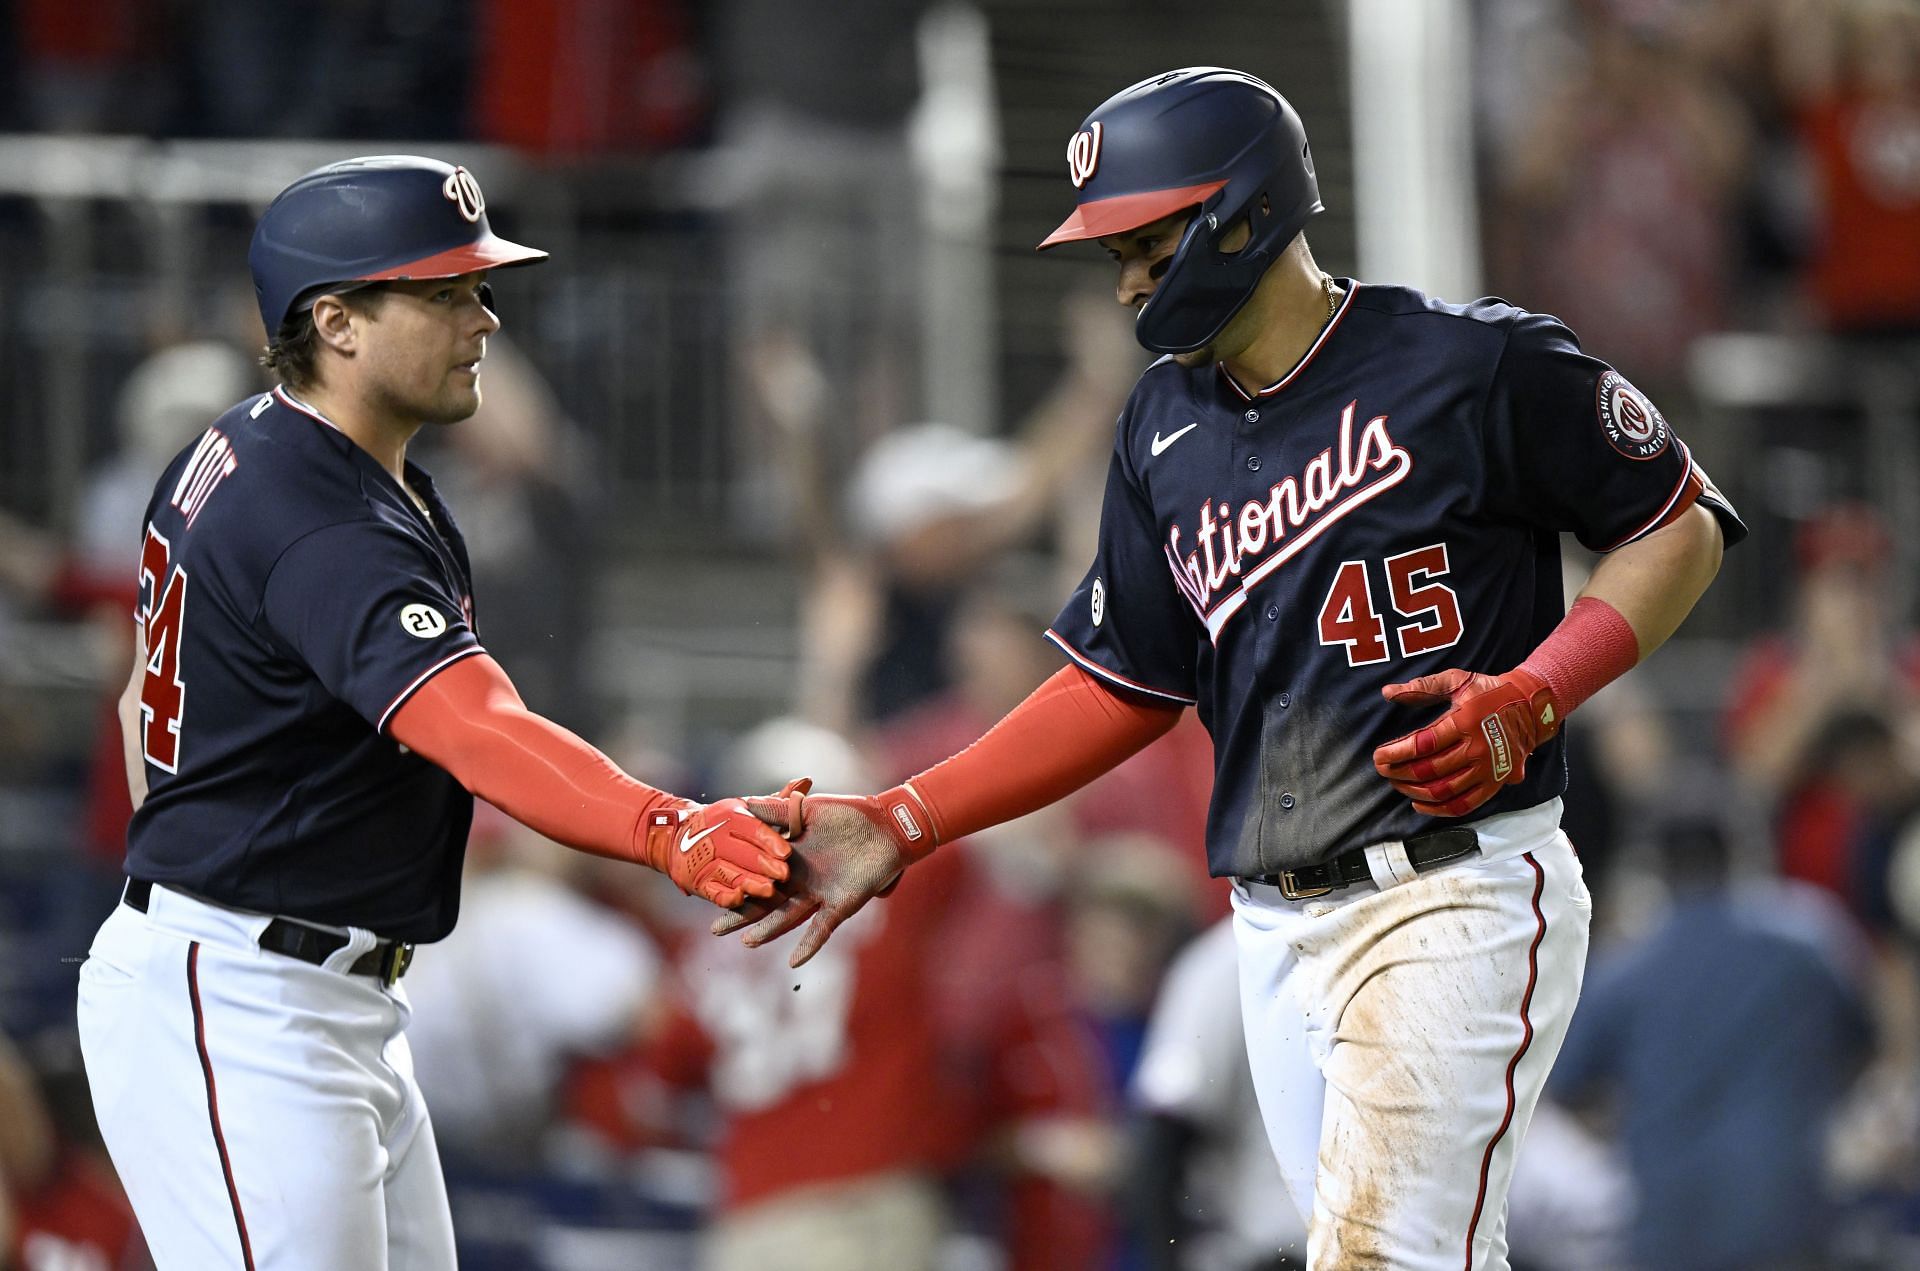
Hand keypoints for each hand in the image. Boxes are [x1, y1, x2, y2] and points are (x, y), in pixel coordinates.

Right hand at [641, 796, 797, 909]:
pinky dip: (725, 895)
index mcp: (729, 815)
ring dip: (748, 882)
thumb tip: (806, 781)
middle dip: (763, 864)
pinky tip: (740, 898)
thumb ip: (776, 801)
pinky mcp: (696, 881)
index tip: (787, 852)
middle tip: (784, 875)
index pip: (752, 828)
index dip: (769, 841)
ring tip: (768, 890)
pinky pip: (711, 890)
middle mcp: (715, 836)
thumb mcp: (747, 808)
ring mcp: (704, 859)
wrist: (678, 838)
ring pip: (728, 872)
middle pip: (741, 852)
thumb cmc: (724, 823)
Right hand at [714, 784, 935, 966]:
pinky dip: (809, 945)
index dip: (737, 882)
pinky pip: (822, 929)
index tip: (711, 888)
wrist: (886, 826)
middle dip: (742, 913)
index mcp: (791, 858)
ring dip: (768, 930)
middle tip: (716, 927)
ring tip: (746, 942)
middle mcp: (801, 880)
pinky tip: (793, 961)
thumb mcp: (808, 810)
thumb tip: (744, 803)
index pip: (758, 873)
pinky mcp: (840, 905)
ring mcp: (820, 895)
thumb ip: (777, 810)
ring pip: (788, 917)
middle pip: (767, 900)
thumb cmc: (849, 814)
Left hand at [1371, 668, 1559, 817]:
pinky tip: (1418, 803)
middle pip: (1430, 770)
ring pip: (1443, 790)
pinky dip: (1438, 809)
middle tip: (1383, 770)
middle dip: (1399, 772)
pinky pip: (1464, 805)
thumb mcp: (1457, 680)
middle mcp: (1478, 749)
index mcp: (1466, 722)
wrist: (1531, 707)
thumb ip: (1422, 687)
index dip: (1397, 753)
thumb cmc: (1489, 691)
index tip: (1378, 756)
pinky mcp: (1494, 783)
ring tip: (1396, 783)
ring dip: (1413, 791)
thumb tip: (1388, 692)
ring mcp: (1487, 770)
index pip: (1423, 744)